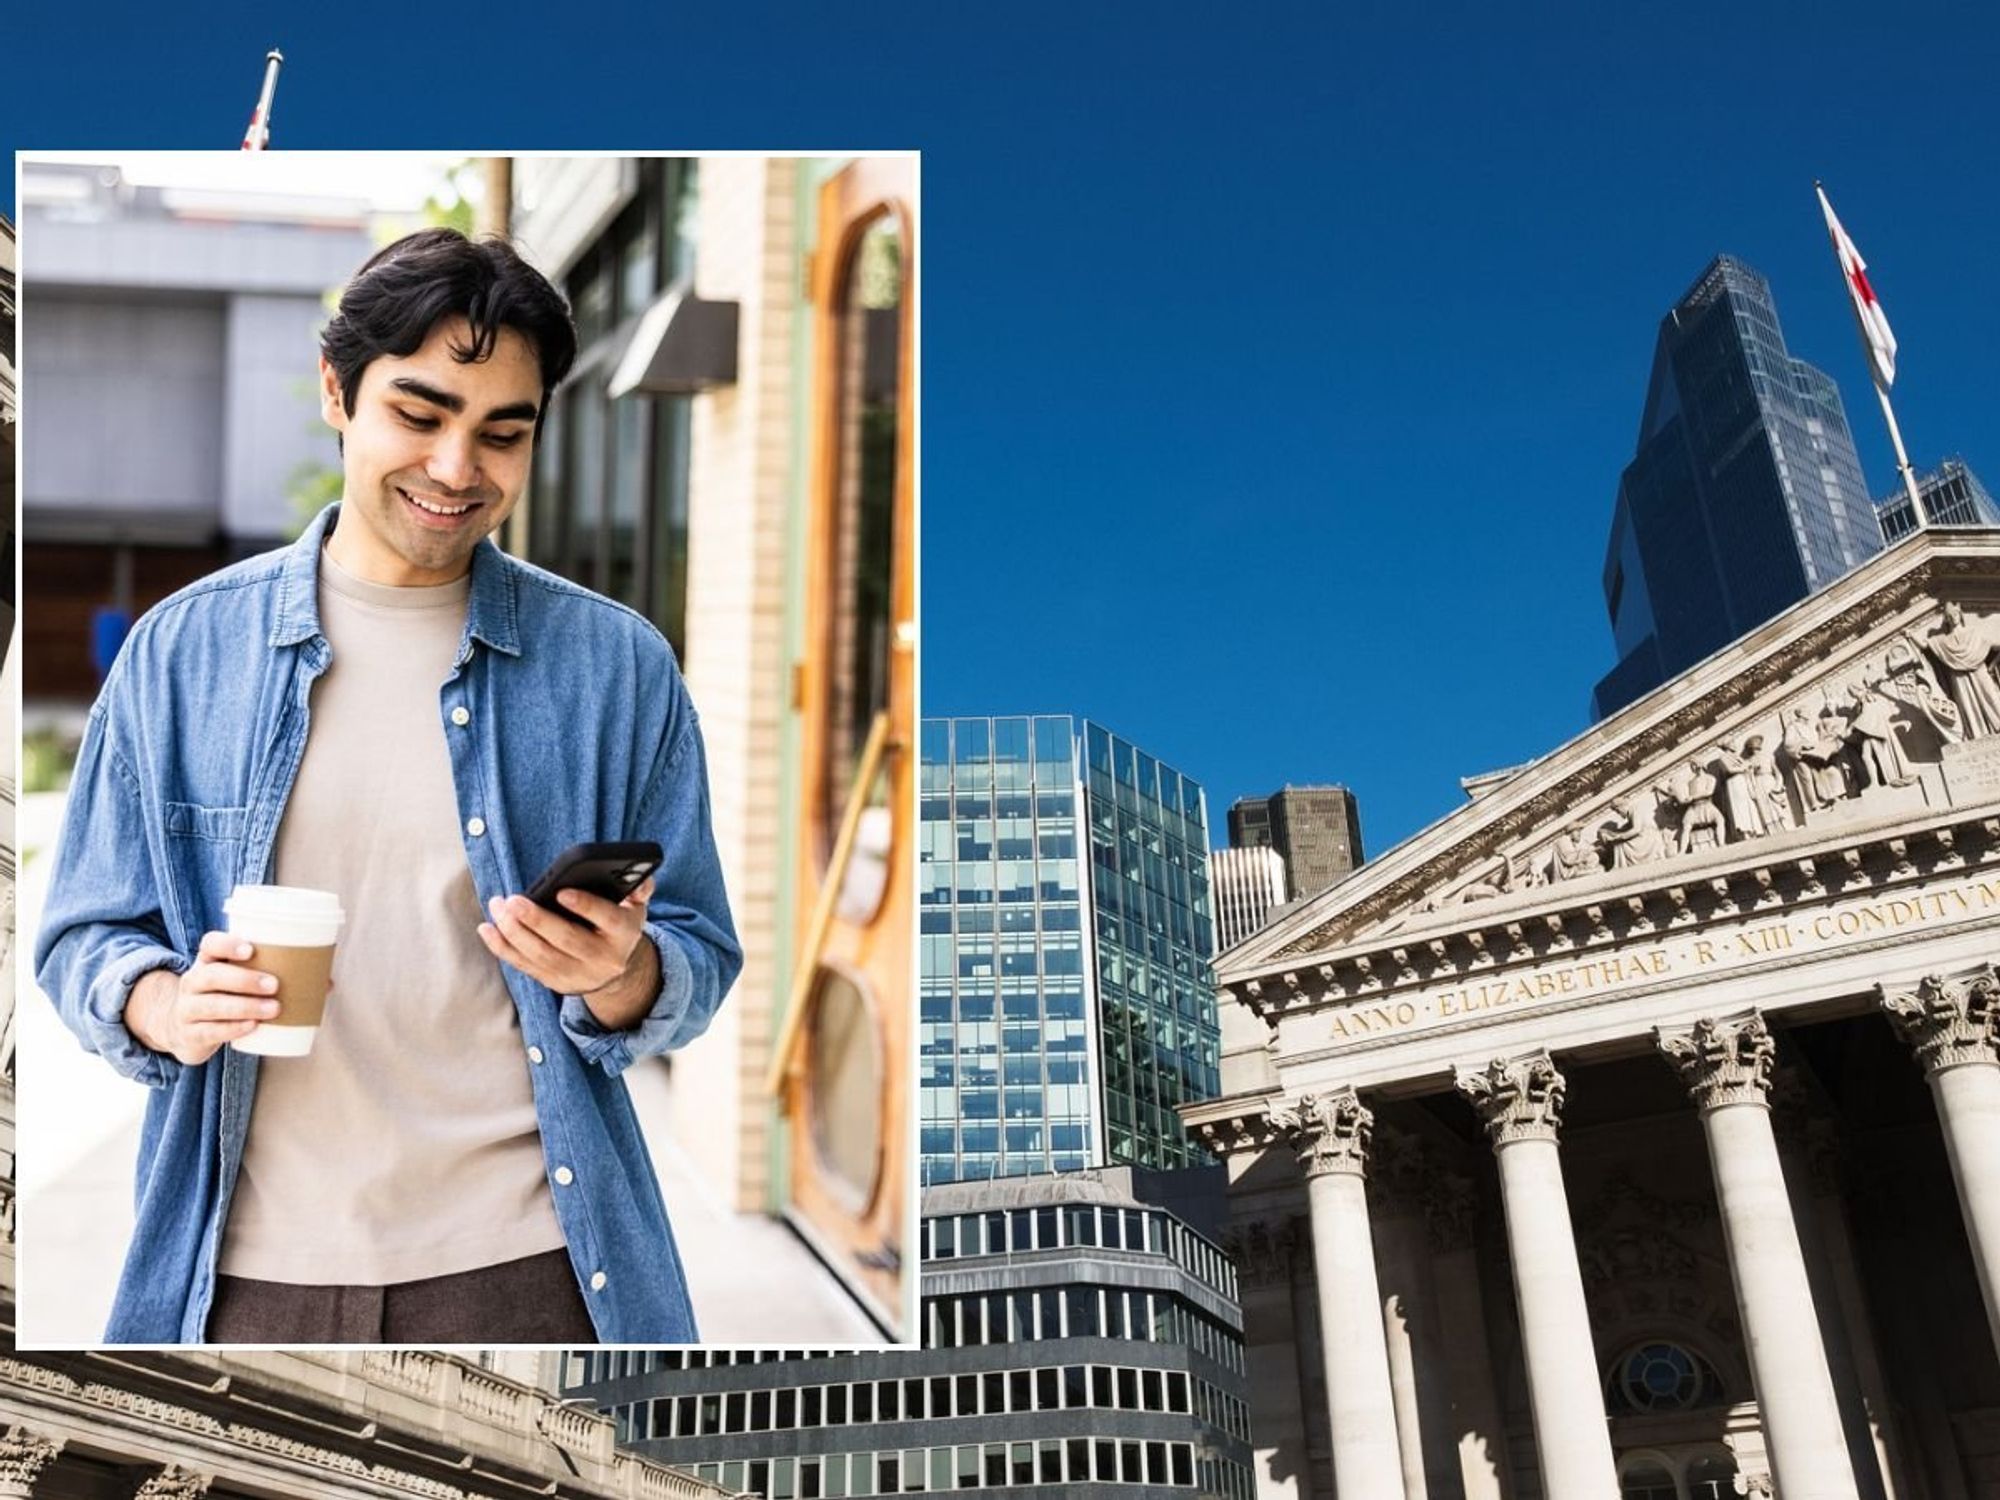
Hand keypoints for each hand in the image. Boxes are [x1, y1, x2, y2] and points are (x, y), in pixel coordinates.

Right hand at [126, 931, 283, 1065]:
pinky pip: (209, 1031)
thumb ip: (277, 976)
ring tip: (273, 1008)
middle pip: (211, 975)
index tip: (250, 950)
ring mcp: (187, 1009)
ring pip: (211, 1005)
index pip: (210, 944)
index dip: (227, 944)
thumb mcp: (240, 981)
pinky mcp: (191, 1034)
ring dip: (245, 1006)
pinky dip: (232, 1029)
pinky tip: (252, 1026)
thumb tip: (326, 984)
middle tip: (274, 985)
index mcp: (208, 962)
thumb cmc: (226, 998)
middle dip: (244, 979)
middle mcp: (193, 982)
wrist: (188, 1031)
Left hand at [478, 879, 661, 1028]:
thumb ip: (639, 889)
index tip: (562, 892)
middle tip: (512, 900)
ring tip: (498, 908)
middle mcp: (602, 959)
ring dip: (514, 932)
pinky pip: (524, 966)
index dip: (586, 907)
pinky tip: (487, 929)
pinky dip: (503, 948)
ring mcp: (576, 974)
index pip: (607, 920)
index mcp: (623, 934)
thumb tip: (641, 878)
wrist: (614, 971)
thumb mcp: (635, 908)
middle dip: (537, 921)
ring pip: (542, 956)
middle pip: (567, 941)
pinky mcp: (554, 982)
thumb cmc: (617, 927)